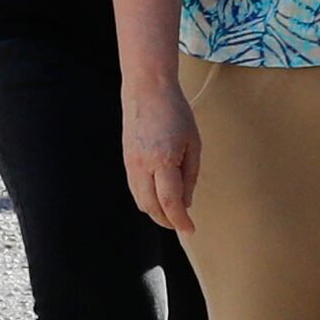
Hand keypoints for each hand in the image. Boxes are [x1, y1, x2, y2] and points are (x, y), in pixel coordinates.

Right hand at [122, 76, 201, 235]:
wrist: (147, 90)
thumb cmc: (175, 112)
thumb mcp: (193, 143)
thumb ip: (190, 175)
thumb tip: (186, 203)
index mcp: (162, 159)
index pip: (170, 201)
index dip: (180, 220)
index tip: (190, 229)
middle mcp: (142, 165)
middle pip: (152, 207)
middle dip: (168, 220)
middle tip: (183, 223)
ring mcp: (130, 164)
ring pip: (140, 201)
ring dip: (156, 212)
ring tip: (173, 212)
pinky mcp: (126, 161)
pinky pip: (134, 190)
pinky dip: (147, 200)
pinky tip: (159, 198)